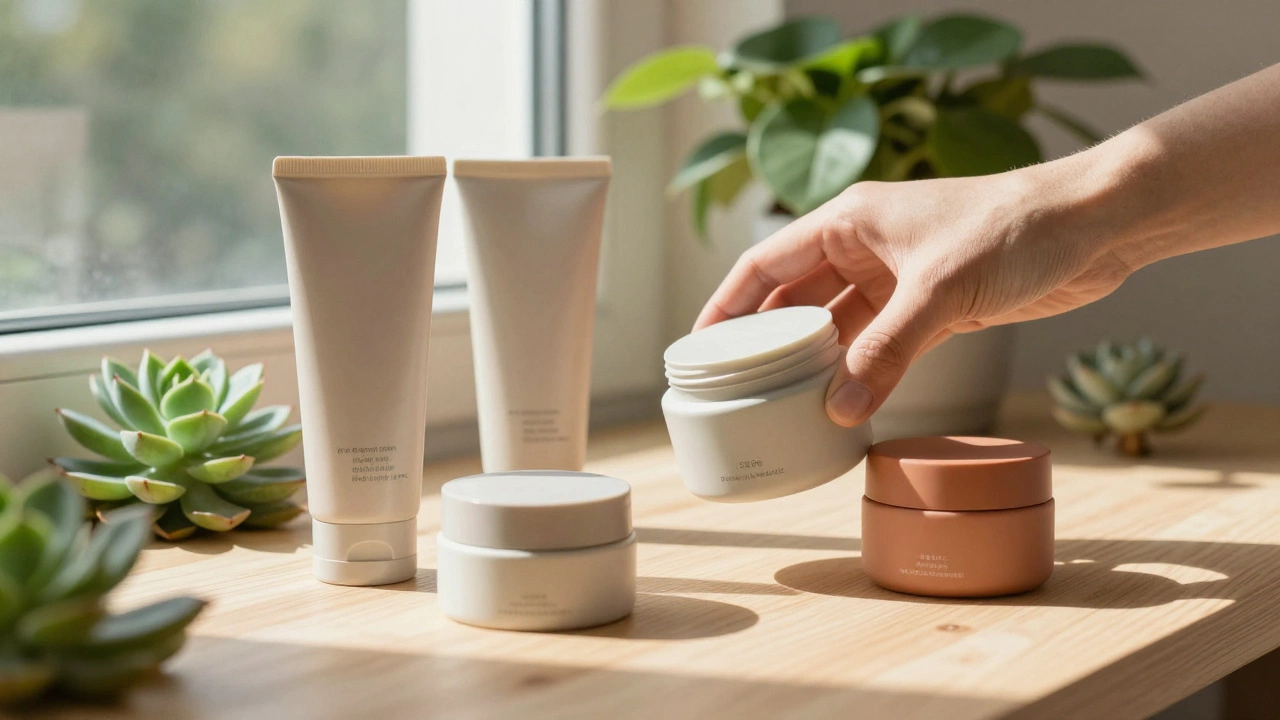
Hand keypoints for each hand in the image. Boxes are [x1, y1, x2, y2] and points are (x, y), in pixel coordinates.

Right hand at [694, 160, 1135, 426]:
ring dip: (815, 362)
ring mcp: (898, 280)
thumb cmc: (1012, 230)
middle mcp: (865, 248)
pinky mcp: (932, 308)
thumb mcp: (939, 291)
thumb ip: (887, 350)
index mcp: (849, 222)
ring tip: (782, 404)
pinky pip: (879, 345)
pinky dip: (860, 372)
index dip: (726, 304)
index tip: (698, 347)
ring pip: (838, 327)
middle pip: (795, 299)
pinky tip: (842, 402)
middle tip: (735, 388)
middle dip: (766, 340)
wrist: (1090, 227)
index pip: (766, 264)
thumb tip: (839, 409)